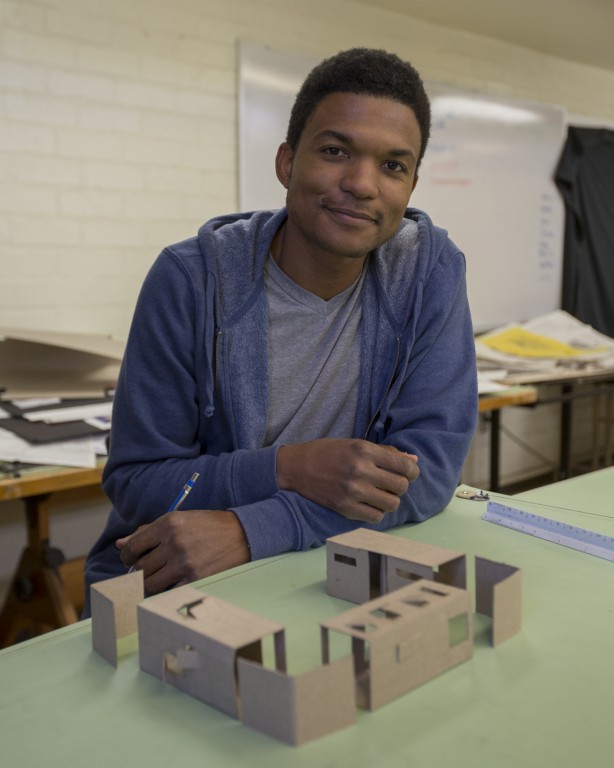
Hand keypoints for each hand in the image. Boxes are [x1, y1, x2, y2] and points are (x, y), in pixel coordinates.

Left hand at [116, 510, 249, 594]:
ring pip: (151, 583)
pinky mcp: (195, 579)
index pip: (133, 547)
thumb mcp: (179, 520)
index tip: (131, 559)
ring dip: (150, 583)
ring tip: (157, 577)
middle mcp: (174, 542)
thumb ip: (148, 531)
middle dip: (138, 571)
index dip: (127, 556)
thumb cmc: (207, 526)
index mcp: (168, 523)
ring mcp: (184, 563)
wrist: (241, 534)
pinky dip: (166, 590)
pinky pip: (168, 592)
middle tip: (145, 570)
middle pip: (141, 567)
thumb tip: (120, 544)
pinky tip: (172, 583)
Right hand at [277, 438, 418, 523]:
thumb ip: (385, 452)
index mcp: (364, 450)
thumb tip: (413, 461)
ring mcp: (353, 491)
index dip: (412, 471)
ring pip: (392, 504)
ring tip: (381, 495)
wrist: (296, 467)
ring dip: (390, 500)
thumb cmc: (327, 452)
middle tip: (392, 484)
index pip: (404, 465)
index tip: (409, 473)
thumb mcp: (355, 444)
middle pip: (401, 486)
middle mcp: (361, 470)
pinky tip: (369, 504)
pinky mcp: (345, 507)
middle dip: (401, 485)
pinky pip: (376, 517)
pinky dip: (377, 512)